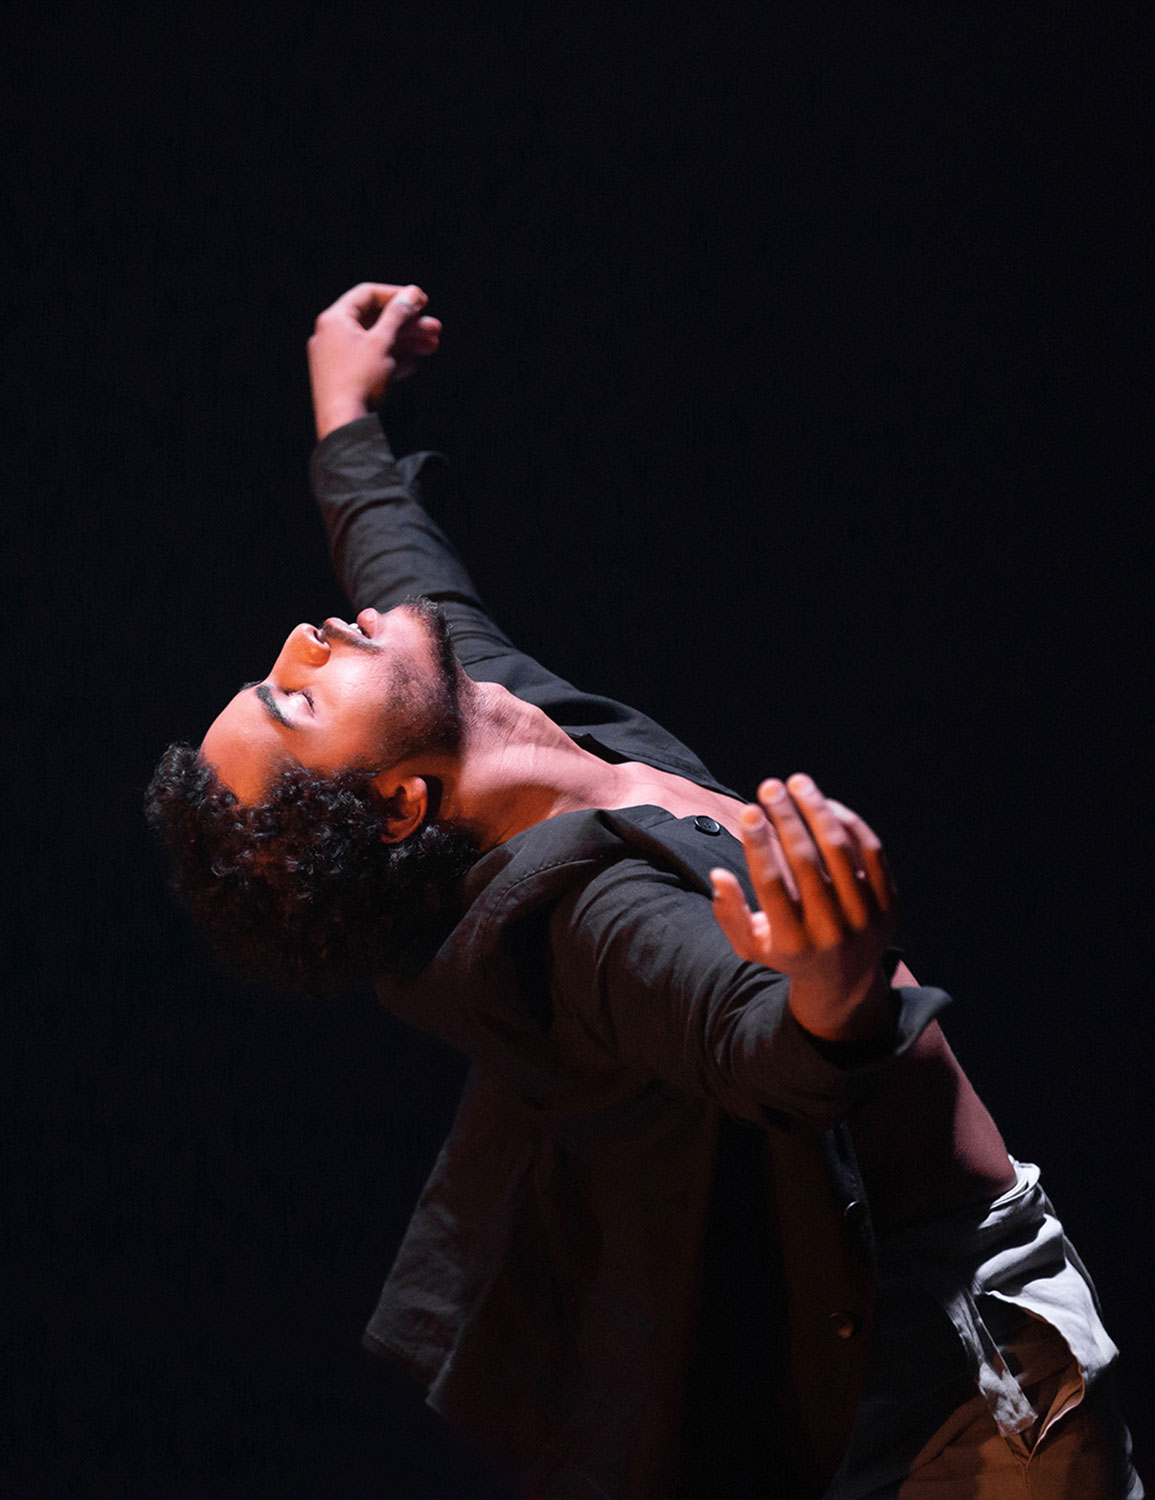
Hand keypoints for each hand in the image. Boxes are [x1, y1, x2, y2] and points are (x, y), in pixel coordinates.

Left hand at [308, 281, 442, 440]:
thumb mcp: (382, 342)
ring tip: (432, 346)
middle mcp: (332, 336)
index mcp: (334, 320)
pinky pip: (371, 361)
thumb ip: (398, 315)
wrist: (343, 426)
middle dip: (408, 324)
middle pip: (375, 320)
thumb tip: (411, 294)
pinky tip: (414, 363)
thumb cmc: (358, 380)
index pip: (367, 295)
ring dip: (405, 342)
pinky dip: (392, 359)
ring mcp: (337, 359)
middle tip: (434, 328)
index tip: (422, 301)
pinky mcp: (345, 379)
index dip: (397, 295)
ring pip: (376, 342)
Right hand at [710, 773, 897, 1042]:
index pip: (772, 884)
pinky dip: (850, 823)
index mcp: (792, 943)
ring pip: (841, 850)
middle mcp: (831, 931)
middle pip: (806, 861)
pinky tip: (827, 804)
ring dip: (817, 809)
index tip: (749, 810)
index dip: (759, 844)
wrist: (845, 981)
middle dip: (786, 817)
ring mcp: (865, 917)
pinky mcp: (889, 904)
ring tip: (798, 782)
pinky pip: (872, 852)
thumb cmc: (788, 953)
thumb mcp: (751, 946)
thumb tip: (719, 876)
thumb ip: (730, 914)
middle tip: (769, 786)